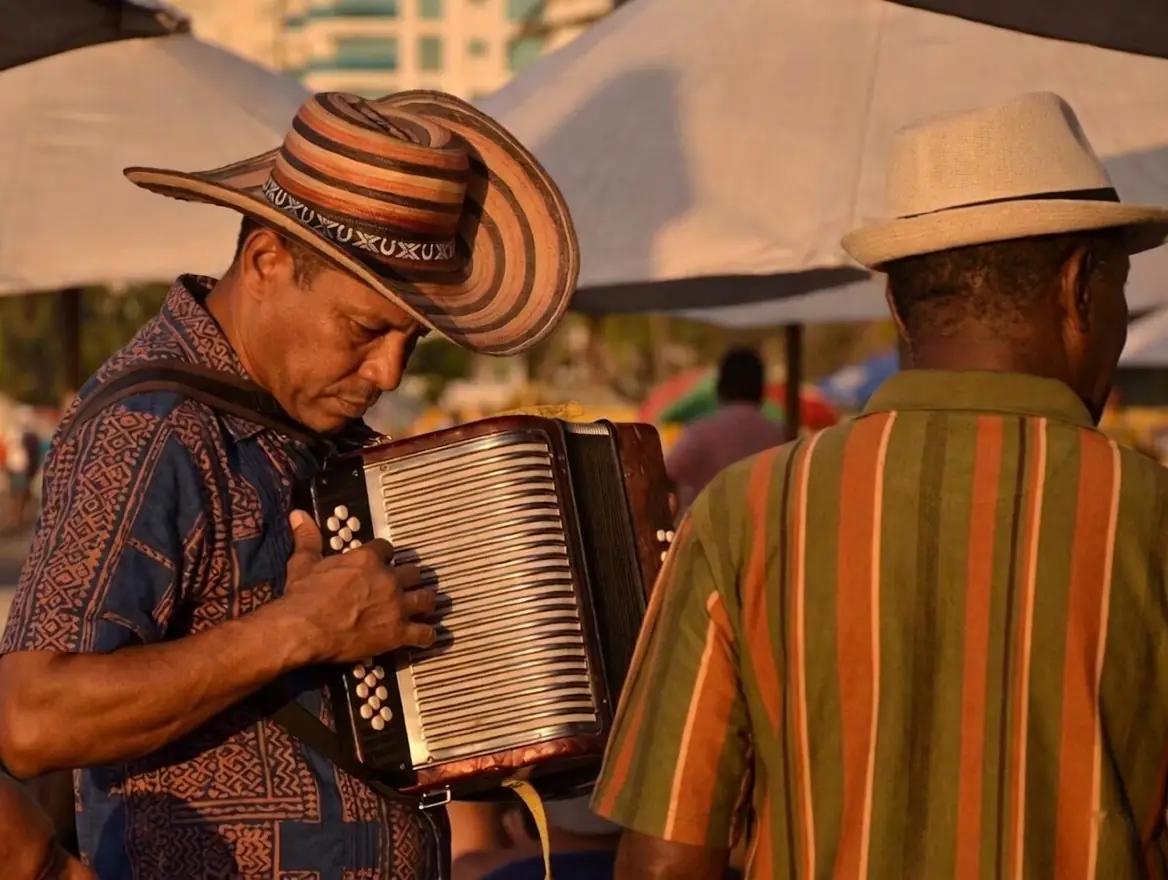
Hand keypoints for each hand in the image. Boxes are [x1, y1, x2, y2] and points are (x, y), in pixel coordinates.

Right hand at [279, 510, 436, 662]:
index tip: (381, 561)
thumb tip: (298, 514)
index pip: (387, 548)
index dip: (384, 555)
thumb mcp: (303, 562)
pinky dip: (426, 636)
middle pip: (413, 572)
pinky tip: (425, 637)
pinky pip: (424, 633)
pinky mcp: (398, 632)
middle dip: (409, 578)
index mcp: (368, 559)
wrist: (304, 628)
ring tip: (423, 606)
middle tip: (404, 585)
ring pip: (426, 599)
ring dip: (425, 602)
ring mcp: (397, 606)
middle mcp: (389, 579)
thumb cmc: (303, 595)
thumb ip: (308, 538)